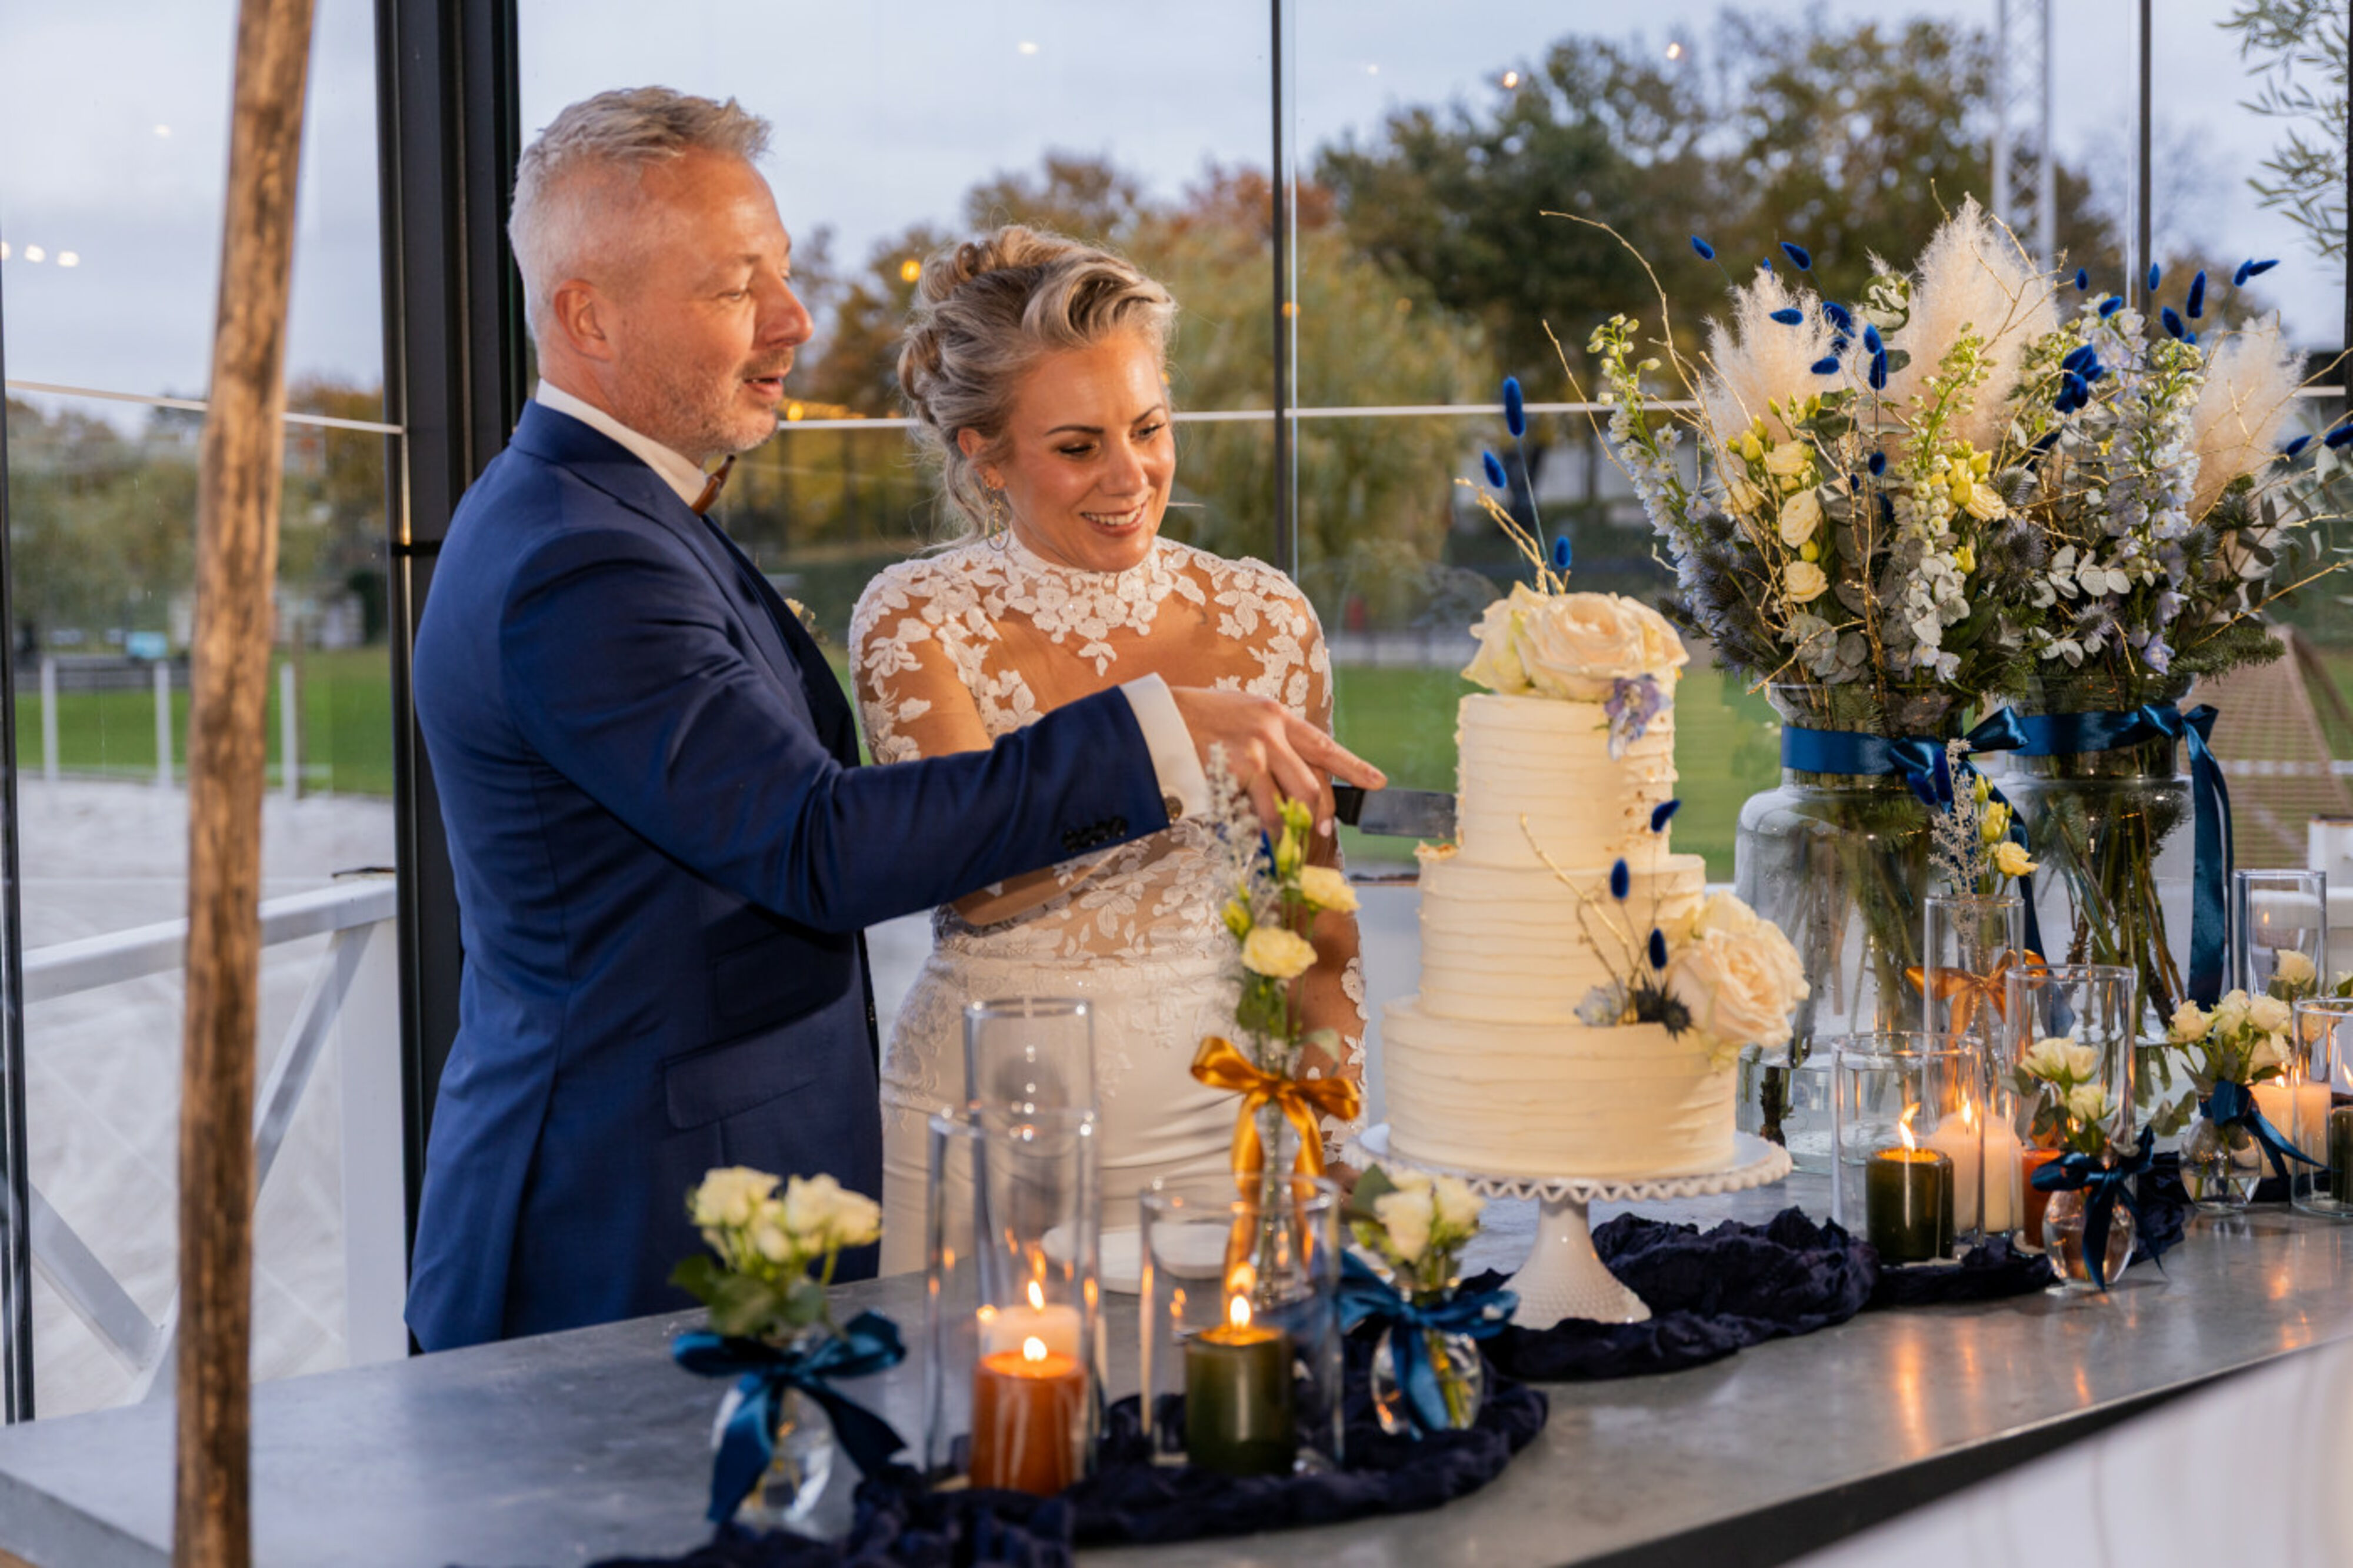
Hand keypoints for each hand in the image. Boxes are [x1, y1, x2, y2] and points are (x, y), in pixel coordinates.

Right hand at [1168, 687, 1386, 833]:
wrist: (1157, 719)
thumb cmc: (1194, 720)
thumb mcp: (1238, 715)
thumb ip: (1266, 738)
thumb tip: (1287, 771)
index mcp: (1276, 715)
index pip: (1323, 745)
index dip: (1353, 766)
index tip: (1377, 782)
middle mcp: (1273, 730)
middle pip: (1314, 781)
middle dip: (1322, 812)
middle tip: (1323, 832)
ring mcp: (1258, 749)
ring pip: (1293, 799)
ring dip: (1294, 827)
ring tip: (1290, 843)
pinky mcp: (1240, 768)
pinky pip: (1263, 809)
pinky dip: (1265, 827)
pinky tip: (1263, 837)